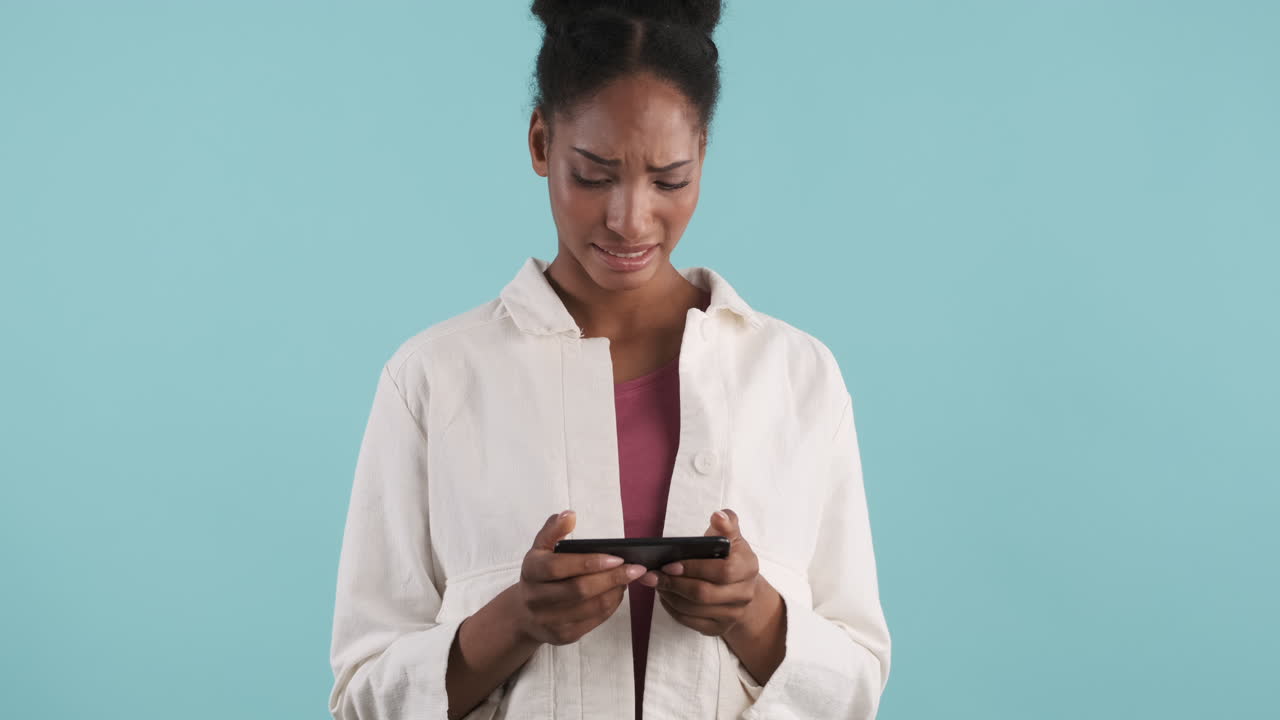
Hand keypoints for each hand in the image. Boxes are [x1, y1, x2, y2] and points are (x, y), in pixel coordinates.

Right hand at [511, 510, 647, 645]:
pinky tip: (618, 592)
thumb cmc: (540, 574)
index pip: (559, 567)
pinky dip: (611, 605)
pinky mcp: (563, 636)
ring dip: (615, 592)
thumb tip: (569, 515)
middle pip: (579, 590)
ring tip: (629, 578)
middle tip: (635, 568)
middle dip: (612, 578)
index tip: (617, 556)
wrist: (524, 614)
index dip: (589, 562)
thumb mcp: (540, 549)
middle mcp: (535, 598)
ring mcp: (549, 620)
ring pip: (590, 607)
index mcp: (531, 570)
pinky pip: (594, 621)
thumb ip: (553, 530)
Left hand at [639, 508, 761, 637]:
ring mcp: (733, 614)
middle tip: (653, 575)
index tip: (669, 563)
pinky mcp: (720, 628)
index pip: (722, 571)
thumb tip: (719, 516)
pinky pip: (691, 622)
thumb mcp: (730, 537)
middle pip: (704, 594)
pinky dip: (672, 609)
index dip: (694, 568)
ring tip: (655, 583)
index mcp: (749, 567)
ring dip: (670, 596)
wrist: (740, 586)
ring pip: (694, 609)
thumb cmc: (729, 556)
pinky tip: (664, 596)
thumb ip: (726, 524)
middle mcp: (745, 594)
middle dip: (674, 584)